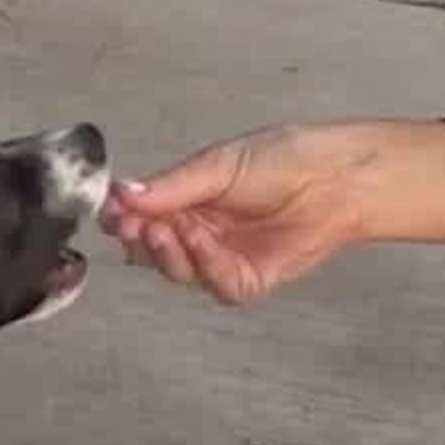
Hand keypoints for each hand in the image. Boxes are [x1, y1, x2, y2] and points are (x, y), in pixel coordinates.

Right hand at [98, 123, 373, 304]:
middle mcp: (199, 234)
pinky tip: (201, 240)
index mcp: (186, 201)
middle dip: (139, 239)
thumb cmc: (283, 160)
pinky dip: (204, 264)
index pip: (141, 217)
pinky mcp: (249, 279)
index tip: (110, 210)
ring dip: (168, 252)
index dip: (122, 217)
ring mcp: (223, 259)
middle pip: (153, 252)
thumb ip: (171, 186)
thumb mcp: (217, 165)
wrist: (334, 176)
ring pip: (180, 272)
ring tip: (165, 228)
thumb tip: (121, 192)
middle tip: (132, 225)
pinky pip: (217, 284)